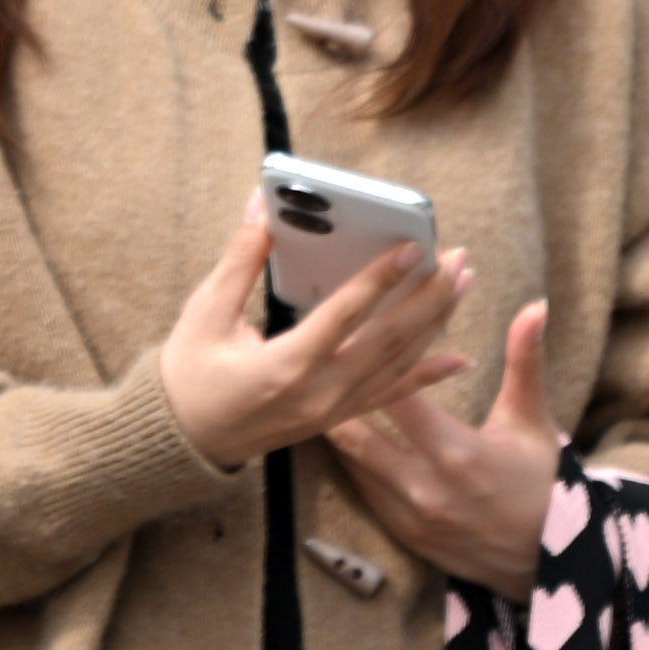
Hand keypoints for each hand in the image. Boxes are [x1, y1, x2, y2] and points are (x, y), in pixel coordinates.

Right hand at [156, 208, 470, 469]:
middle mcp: (319, 393)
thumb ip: (240, 260)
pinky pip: (391, 394)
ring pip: (397, 364)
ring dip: (434, 323)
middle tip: (457, 258)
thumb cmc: (189, 375)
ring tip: (462, 285)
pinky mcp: (337, 417)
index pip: (345, 315)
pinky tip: (458, 357)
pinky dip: (426, 374)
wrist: (186, 439)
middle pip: (387, 340)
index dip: (381, 279)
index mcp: (285, 365)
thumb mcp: (205, 313)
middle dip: (428, 296)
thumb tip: (261, 210)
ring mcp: (333, 410)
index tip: (414, 248)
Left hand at [329, 298, 567, 595]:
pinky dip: (350, 459)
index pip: (398, 394)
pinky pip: (361, 488)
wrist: (547, 560)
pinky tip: (335, 430)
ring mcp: (407, 514)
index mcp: (456, 451)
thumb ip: (526, 361)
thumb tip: (535, 307)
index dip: (374, 360)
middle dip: (334, 393)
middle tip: (310, 357)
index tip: (353, 328)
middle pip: (355, 430)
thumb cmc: (540, 481)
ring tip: (310, 388)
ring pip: (351, 460)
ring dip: (334, 424)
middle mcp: (424, 486)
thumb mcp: (531, 420)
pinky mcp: (401, 533)